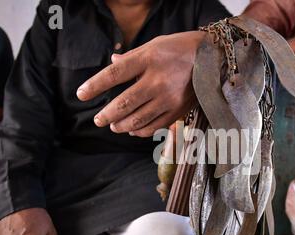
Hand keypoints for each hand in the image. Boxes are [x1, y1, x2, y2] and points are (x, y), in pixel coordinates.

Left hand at [77, 31, 205, 136]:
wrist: (213, 58)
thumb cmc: (179, 49)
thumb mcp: (154, 45)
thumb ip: (132, 57)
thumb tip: (112, 62)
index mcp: (148, 58)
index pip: (114, 74)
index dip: (94, 86)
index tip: (81, 94)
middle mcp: (158, 79)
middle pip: (124, 102)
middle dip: (106, 114)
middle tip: (98, 119)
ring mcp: (169, 97)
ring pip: (138, 118)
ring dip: (121, 125)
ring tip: (113, 126)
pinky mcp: (179, 110)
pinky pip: (155, 126)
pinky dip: (141, 130)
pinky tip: (133, 130)